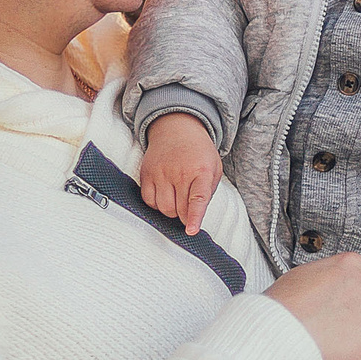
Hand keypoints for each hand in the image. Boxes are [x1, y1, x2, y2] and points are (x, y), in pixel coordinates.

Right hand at [140, 113, 222, 235]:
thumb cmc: (198, 152)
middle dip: (186, 215)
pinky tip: (164, 194)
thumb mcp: (214, 167)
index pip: (197, 198)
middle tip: (189, 205)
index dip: (194, 217)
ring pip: (164, 208)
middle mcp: (179, 172)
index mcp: (201, 170)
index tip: (191, 231)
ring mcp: (160, 172)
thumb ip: (208, 192)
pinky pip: (149, 201)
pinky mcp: (146, 174)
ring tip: (177, 197)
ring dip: (171, 211)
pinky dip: (157, 204)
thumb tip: (195, 215)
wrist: (177, 128)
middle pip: (180, 210)